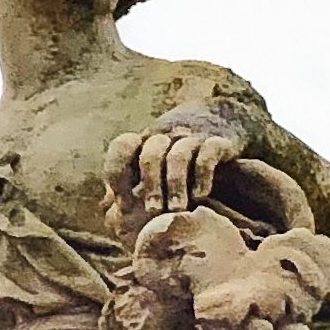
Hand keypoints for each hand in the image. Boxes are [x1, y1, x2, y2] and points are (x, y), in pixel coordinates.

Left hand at [109, 109, 249, 218]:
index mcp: (144, 141)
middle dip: (150, 184)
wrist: (224, 117)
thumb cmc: (179, 149)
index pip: (122, 148)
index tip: (123, 205)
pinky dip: (202, 175)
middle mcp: (166, 136)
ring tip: (177, 209)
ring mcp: (192, 137)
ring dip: (175, 185)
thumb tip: (105, 207)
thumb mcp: (153, 158)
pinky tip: (201, 195)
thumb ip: (130, 180)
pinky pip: (208, 154)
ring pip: (178, 157)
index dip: (118, 174)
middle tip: (153, 211)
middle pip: (150, 155)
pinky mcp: (219, 141)